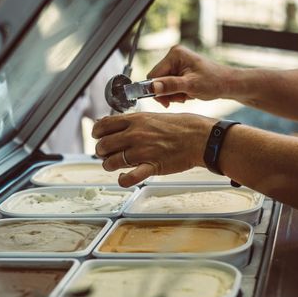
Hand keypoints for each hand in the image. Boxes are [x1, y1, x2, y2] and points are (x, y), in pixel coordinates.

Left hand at [92, 112, 214, 186]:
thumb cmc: (181, 126)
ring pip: (111, 162)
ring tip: (117, 166)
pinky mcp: (151, 167)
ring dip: (110, 166)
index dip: (97, 134)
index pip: (102, 126)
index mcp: (135, 120)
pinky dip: (123, 180)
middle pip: (103, 146)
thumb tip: (110, 122)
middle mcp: (135, 134)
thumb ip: (131, 121)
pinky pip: (129, 178)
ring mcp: (142, 151)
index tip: (100, 138)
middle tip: (108, 154)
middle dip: (102, 152)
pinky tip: (124, 178)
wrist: (200, 138)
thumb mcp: (152, 116)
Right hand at [148, 45, 235, 107]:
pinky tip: (189, 93)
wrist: (228, 84)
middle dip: (168, 93)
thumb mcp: (191, 86)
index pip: (153, 75)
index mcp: (175, 54)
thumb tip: (152, 87)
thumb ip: (170, 86)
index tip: (166, 102)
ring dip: (174, 94)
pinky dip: (178, 93)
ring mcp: (178, 63)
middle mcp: (174, 56)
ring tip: (188, 95)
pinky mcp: (181, 71)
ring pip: (164, 85)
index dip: (157, 90)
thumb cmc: (214, 82)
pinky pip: (171, 85)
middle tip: (182, 98)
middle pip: (158, 80)